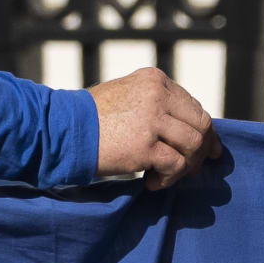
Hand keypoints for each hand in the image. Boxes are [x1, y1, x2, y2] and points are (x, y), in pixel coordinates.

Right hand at [88, 65, 215, 188]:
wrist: (60, 130)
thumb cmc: (92, 118)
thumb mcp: (128, 97)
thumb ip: (159, 106)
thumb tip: (195, 132)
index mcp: (154, 80)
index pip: (193, 107)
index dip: (201, 131)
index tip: (203, 149)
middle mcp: (156, 95)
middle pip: (201, 124)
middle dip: (200, 150)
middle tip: (189, 168)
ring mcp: (152, 120)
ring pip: (193, 145)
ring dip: (184, 166)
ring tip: (164, 175)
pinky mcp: (145, 146)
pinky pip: (176, 165)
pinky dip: (168, 179)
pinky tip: (150, 182)